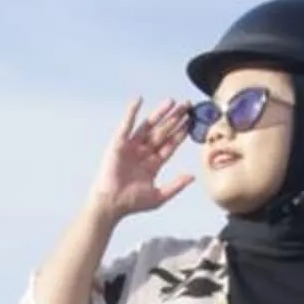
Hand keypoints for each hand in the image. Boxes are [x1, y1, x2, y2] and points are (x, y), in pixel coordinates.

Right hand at [92, 97, 193, 222]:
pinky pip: (127, 125)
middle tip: (187, 105)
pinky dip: (132, 112)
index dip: (180, 133)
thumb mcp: (158, 196)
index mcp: (153, 164)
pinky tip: (139, 100)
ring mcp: (131, 147)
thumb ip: (176, 185)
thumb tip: (192, 176)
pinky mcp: (119, 143)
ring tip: (172, 101)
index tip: (191, 121)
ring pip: (148, 126)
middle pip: (162, 132)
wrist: (112, 203)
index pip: (170, 144)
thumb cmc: (132, 203)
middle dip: (174, 119)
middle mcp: (143, 152)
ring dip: (159, 113)